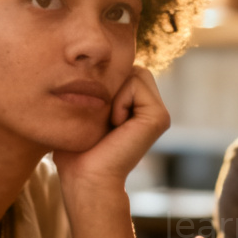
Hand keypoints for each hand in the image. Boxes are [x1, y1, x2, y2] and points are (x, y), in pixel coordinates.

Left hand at [55, 65, 169, 193]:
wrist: (87, 177)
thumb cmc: (78, 150)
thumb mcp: (84, 110)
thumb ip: (95, 87)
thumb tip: (89, 60)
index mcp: (137, 108)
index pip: (124, 71)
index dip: (104, 83)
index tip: (96, 116)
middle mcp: (152, 109)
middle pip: (132, 68)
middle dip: (112, 85)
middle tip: (104, 118)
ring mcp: (159, 113)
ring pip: (136, 72)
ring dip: (114, 94)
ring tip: (110, 122)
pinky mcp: (159, 117)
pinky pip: (135, 84)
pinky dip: (119, 101)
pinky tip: (116, 125)